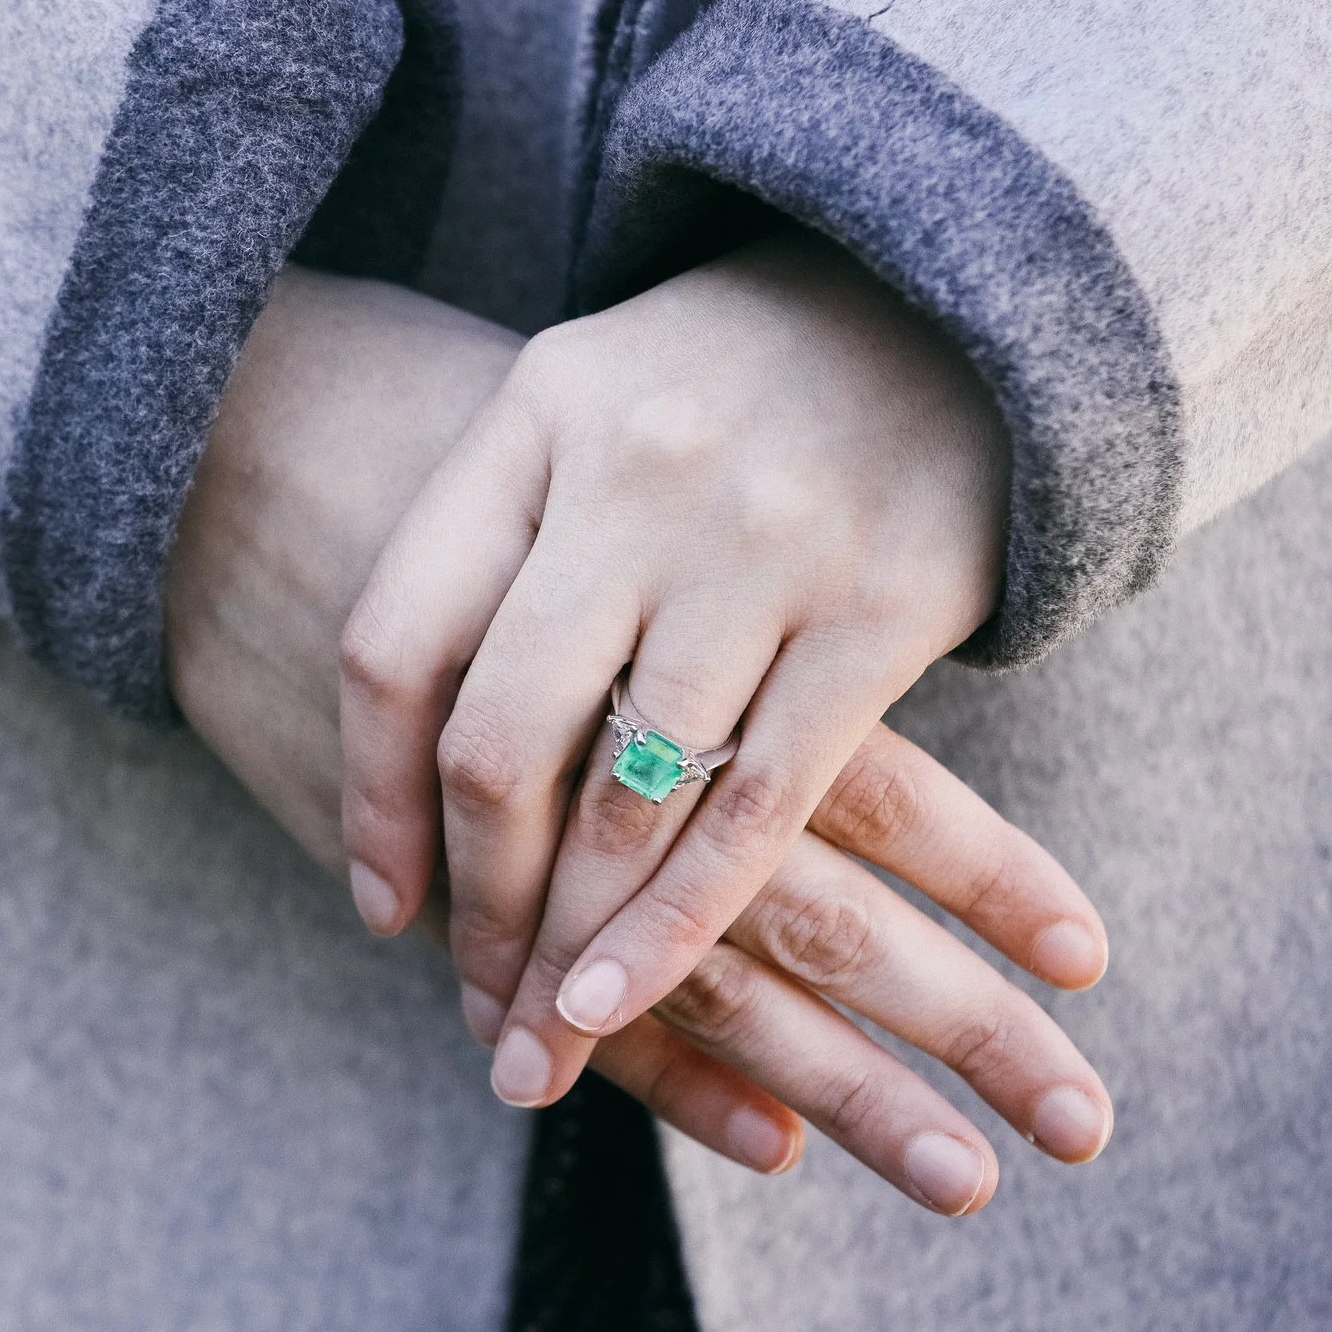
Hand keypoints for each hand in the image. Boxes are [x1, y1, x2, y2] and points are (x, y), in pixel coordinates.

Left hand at [337, 232, 1073, 1129]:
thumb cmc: (732, 380)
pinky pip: (762, 804)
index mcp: (531, 417)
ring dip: (574, 945)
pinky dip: (686, 919)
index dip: (369, 798)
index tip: (378, 909)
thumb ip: (503, 539)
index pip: (396, 643)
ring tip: (540, 1043)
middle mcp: (631, 477)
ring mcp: (757, 541)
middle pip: (502, 739)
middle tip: (472, 1012)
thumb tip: (415, 750)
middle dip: (478, 905)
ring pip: (626, 795)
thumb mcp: (589, 404)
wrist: (962, 289)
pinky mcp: (879, 606)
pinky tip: (634, 992)